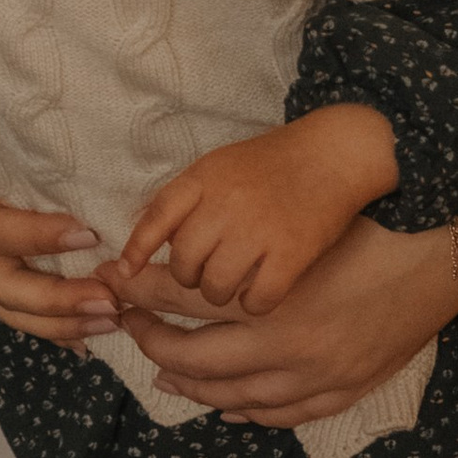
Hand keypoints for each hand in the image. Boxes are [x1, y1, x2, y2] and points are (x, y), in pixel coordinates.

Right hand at [0, 62, 119, 346]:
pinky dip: (54, 323)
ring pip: (13, 305)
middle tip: (109, 301)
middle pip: (3, 287)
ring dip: (61, 322)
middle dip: (56, 301)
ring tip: (113, 320)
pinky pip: (19, 301)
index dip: (34, 237)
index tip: (84, 232)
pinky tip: (94, 332)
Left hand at [114, 210, 457, 428]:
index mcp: (272, 302)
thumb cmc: (367, 232)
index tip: (118, 291)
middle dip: (154, 345)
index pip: (182, 305)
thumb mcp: (296, 236)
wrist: (442, 257)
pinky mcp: (343, 391)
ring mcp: (318, 379)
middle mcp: (289, 349)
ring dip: (193, 387)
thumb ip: (239, 254)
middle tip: (132, 330)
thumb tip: (172, 258)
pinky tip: (227, 406)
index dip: (141, 298)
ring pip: (234, 398)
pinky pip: (280, 416)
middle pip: (198, 361)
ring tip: (166, 371)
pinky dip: (246, 413)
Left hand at [116, 104, 398, 315]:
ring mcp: (260, 230)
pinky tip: (261, 294)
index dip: (137, 250)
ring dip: (220, 293)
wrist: (333, 154)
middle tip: (203, 275)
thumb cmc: (270, 164)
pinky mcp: (293, 253)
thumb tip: (140, 243)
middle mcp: (227, 204)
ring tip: (232, 285)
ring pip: (216, 287)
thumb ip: (181, 201)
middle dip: (188, 277)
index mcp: (204, 179)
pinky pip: (258, 299)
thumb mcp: (218, 167)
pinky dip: (254, 304)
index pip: (156, 218)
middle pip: (183, 263)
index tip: (125, 274)